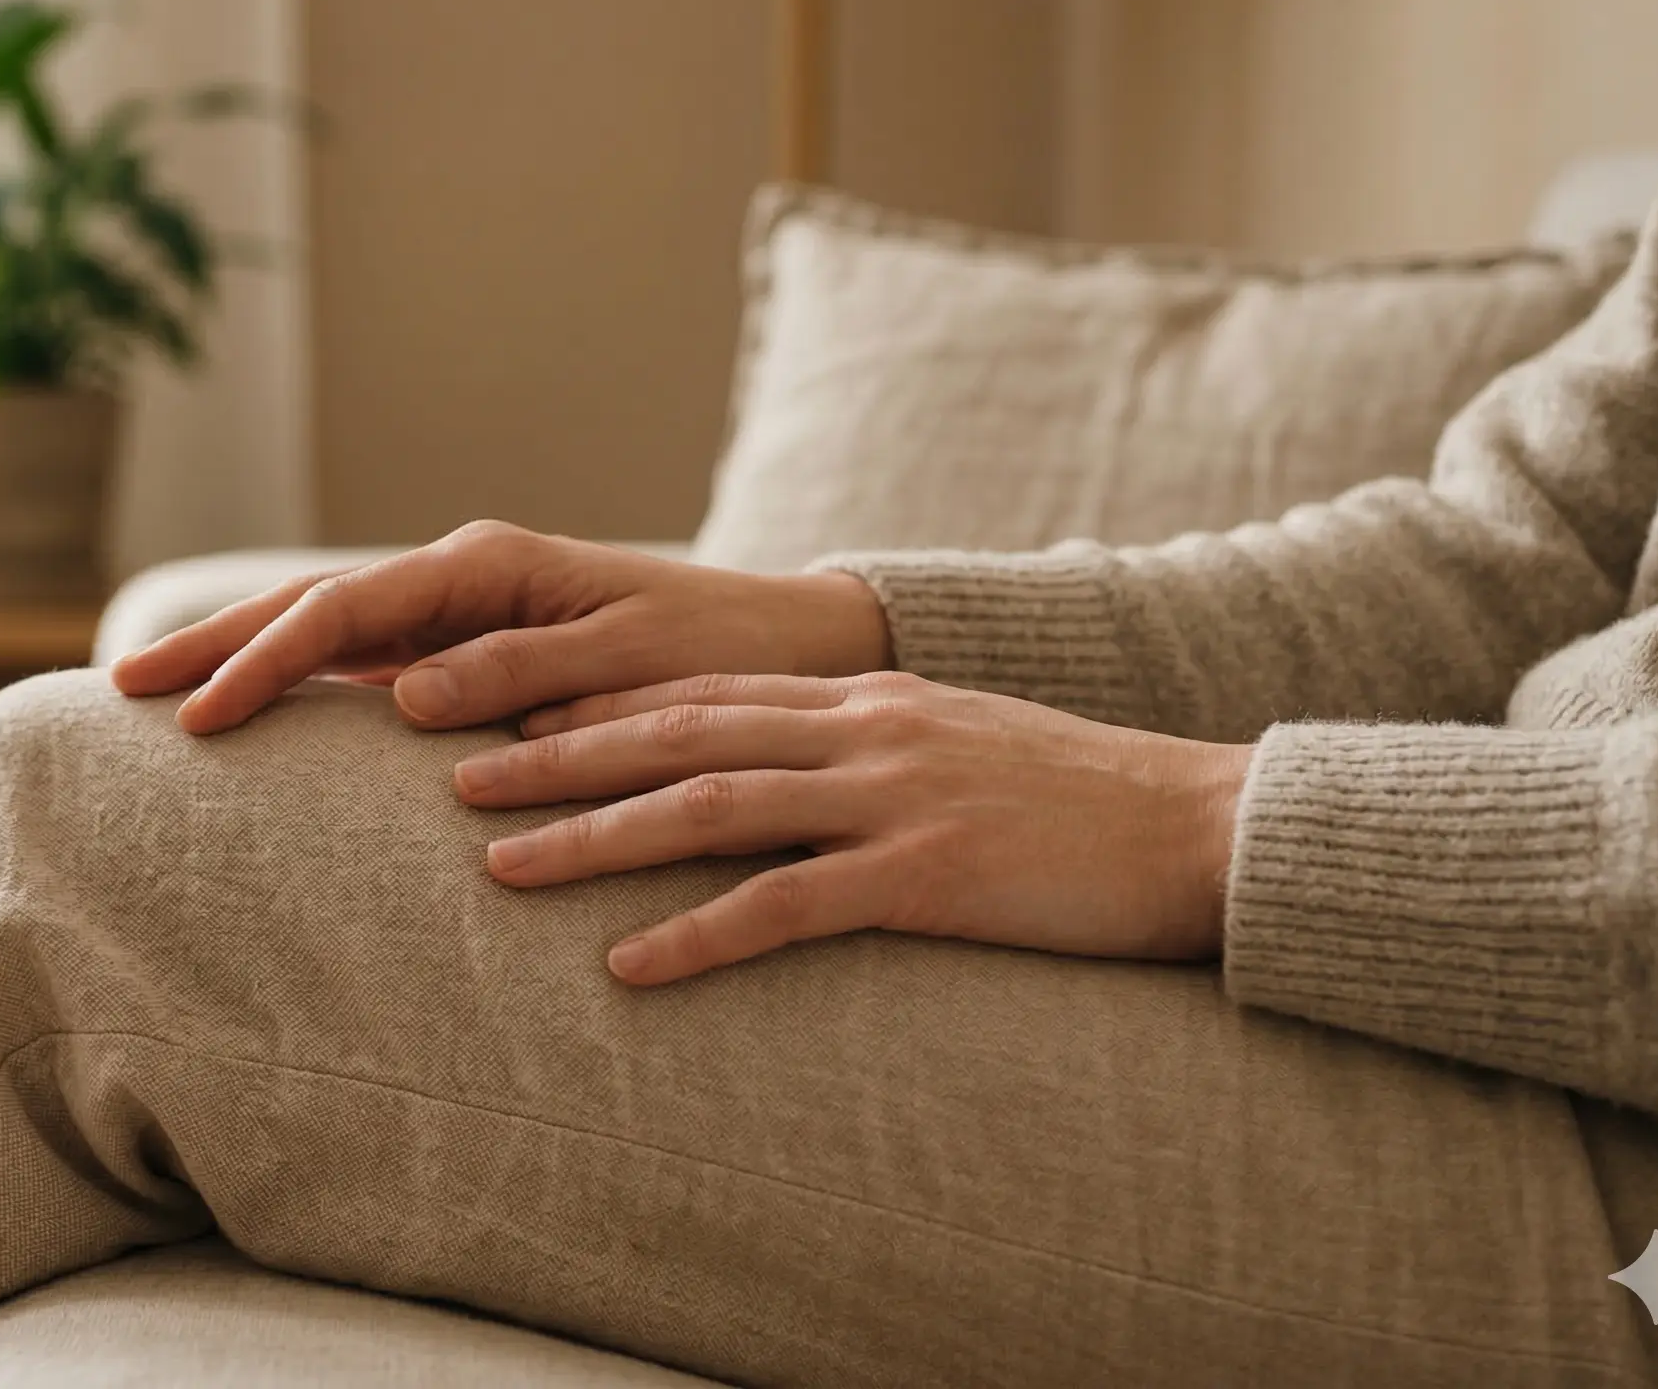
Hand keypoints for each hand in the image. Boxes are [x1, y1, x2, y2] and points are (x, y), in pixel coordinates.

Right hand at [110, 521, 889, 734]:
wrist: (795, 649)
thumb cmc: (726, 655)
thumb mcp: (632, 662)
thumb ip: (523, 673)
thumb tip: (409, 696)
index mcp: (489, 567)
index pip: (344, 614)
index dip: (262, 662)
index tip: (196, 717)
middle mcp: (464, 577)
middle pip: (310, 608)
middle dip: (213, 644)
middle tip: (116, 690)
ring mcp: (464, 612)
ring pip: (328, 632)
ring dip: (242, 658)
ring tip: (154, 696)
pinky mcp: (478, 651)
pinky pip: (369, 663)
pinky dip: (301, 681)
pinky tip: (252, 708)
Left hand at [454, 672, 1254, 983]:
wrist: (1204, 826)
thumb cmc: (1079, 802)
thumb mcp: (956, 745)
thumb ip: (867, 751)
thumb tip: (787, 779)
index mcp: (864, 699)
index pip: (700, 690)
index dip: (594, 706)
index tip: (504, 719)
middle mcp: (862, 731)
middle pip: (674, 734)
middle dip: (555, 755)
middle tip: (454, 775)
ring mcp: (892, 797)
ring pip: (707, 807)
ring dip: (594, 836)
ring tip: (500, 865)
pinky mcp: (927, 876)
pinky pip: (787, 907)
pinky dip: (699, 935)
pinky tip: (629, 966)